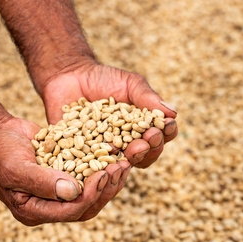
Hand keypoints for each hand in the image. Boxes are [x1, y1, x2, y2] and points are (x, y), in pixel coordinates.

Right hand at [0, 116, 130, 224]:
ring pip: (91, 194)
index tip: (104, 175)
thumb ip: (42, 182)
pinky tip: (117, 156)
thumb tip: (73, 192)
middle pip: (86, 207)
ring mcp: (58, 192)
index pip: (70, 211)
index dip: (90, 195)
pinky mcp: (65, 176)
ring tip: (124, 164)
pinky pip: (88, 177)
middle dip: (106, 189)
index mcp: (34, 211)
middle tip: (121, 169)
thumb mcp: (15, 168)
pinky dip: (103, 168)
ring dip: (109, 181)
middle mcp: (49, 206)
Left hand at [42, 62, 178, 168]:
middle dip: (150, 148)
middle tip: (148, 140)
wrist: (69, 76)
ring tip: (131, 150)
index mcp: (142, 129)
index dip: (166, 133)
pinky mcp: (84, 157)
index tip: (166, 125)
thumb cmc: (103, 79)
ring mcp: (107, 153)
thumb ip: (147, 97)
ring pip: (123, 164)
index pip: (161, 137)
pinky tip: (104, 158)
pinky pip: (95, 165)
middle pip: (146, 155)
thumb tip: (173, 112)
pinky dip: (101, 164)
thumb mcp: (129, 83)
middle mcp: (128, 145)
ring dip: (129, 159)